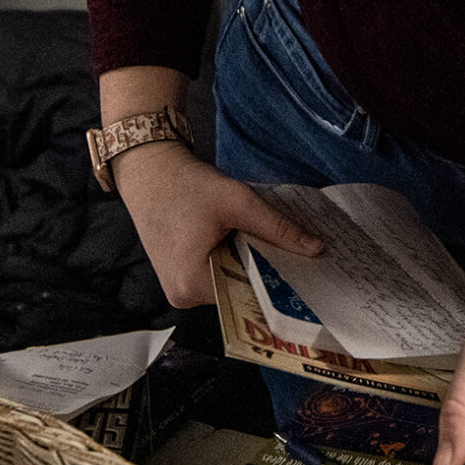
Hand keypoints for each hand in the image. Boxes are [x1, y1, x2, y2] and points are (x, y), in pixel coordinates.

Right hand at [114, 141, 322, 306]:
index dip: (279, 283)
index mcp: (193, 285)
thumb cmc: (186, 185)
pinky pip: (216, 273)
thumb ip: (279, 229)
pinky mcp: (178, 274)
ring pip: (229, 281)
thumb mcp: (239, 203)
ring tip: (269, 244)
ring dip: (248, 263)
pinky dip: (232, 259)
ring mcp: (178, 286)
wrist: (149, 169)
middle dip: (266, 271)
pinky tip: (244, 241)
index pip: (249, 295)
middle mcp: (183, 294)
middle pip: (239, 290)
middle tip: (296, 256)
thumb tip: (316, 249)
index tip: (306, 275)